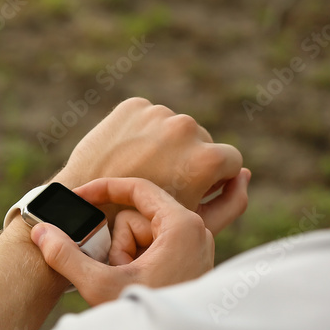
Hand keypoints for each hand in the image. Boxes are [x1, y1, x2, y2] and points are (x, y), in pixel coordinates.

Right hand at [29, 175, 249, 305]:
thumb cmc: (145, 321)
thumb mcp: (100, 286)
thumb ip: (66, 256)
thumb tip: (40, 232)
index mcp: (182, 226)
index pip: (138, 189)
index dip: (103, 189)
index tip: (77, 197)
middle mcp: (194, 232)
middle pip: (136, 218)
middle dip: (117, 245)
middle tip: (116, 273)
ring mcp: (193, 249)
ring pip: (141, 236)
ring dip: (124, 259)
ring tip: (129, 286)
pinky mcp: (188, 264)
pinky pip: (151, 251)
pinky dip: (135, 266)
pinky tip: (136, 288)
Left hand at [57, 98, 243, 213]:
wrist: (83, 207)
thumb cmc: (142, 224)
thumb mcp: (194, 224)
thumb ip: (233, 202)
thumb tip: (246, 173)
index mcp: (207, 157)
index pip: (230, 160)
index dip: (213, 180)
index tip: (191, 190)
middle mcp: (186, 127)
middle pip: (202, 141)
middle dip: (187, 160)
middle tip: (160, 183)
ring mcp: (158, 113)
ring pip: (175, 129)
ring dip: (165, 146)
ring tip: (141, 171)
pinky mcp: (132, 105)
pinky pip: (149, 118)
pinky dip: (143, 134)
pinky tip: (126, 156)